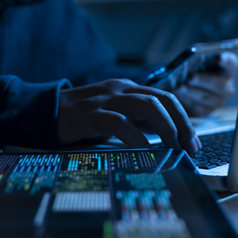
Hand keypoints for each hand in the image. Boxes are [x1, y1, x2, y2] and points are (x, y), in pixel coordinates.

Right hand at [57, 79, 201, 153]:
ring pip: (147, 105)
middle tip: (190, 147)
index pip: (166, 98)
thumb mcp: (115, 116)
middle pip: (162, 99)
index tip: (193, 142)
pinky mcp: (89, 114)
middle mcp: (120, 90)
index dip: (184, 119)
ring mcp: (105, 100)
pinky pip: (118, 122)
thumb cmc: (82, 118)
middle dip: (181, 124)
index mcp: (128, 89)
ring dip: (166, 127)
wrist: (43, 112)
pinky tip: (143, 149)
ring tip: (174, 147)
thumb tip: (169, 138)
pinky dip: (134, 135)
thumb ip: (138, 122)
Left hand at [171, 52, 237, 116]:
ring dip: (190, 92)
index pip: (232, 64)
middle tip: (190, 77)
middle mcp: (226, 86)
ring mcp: (217, 101)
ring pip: (205, 98)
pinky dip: (183, 100)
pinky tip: (174, 94)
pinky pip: (195, 107)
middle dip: (204, 80)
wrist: (181, 81)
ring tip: (178, 86)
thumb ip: (204, 50)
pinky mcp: (204, 111)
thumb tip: (214, 47)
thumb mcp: (197, 54)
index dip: (227, 61)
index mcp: (227, 68)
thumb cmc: (193, 64)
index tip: (219, 57)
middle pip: (220, 85)